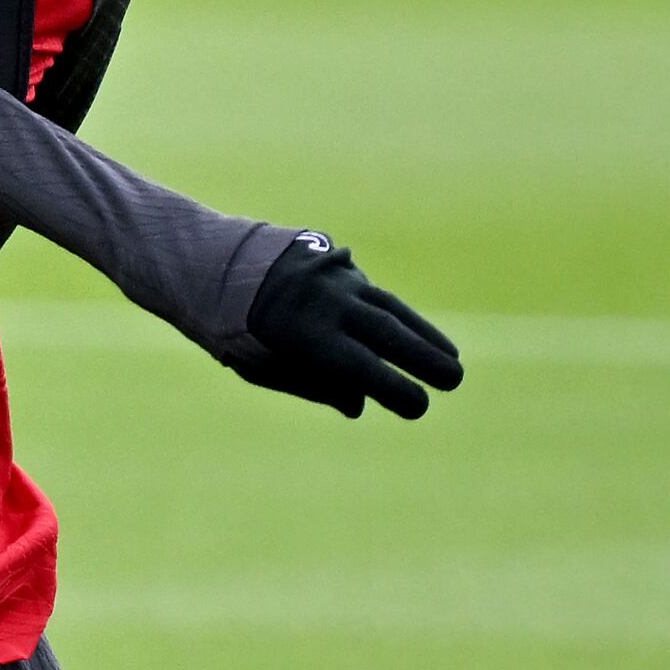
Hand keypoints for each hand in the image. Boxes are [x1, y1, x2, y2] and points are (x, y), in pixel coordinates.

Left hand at [235, 235, 463, 421]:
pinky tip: (418, 332)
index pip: (364, 369)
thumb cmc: (234, 329)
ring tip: (451, 357)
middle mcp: (327, 305)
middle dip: (426, 358)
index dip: (396, 389)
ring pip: (391, 309)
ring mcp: (337, 279)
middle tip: (456, 380)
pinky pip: (377, 294)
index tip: (419, 407)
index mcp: (305, 337)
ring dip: (424, 334)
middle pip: (388, 334)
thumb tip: (360, 404)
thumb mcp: (262, 366)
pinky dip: (400, 314)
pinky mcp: (340, 265)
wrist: (213, 262)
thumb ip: (312, 385)